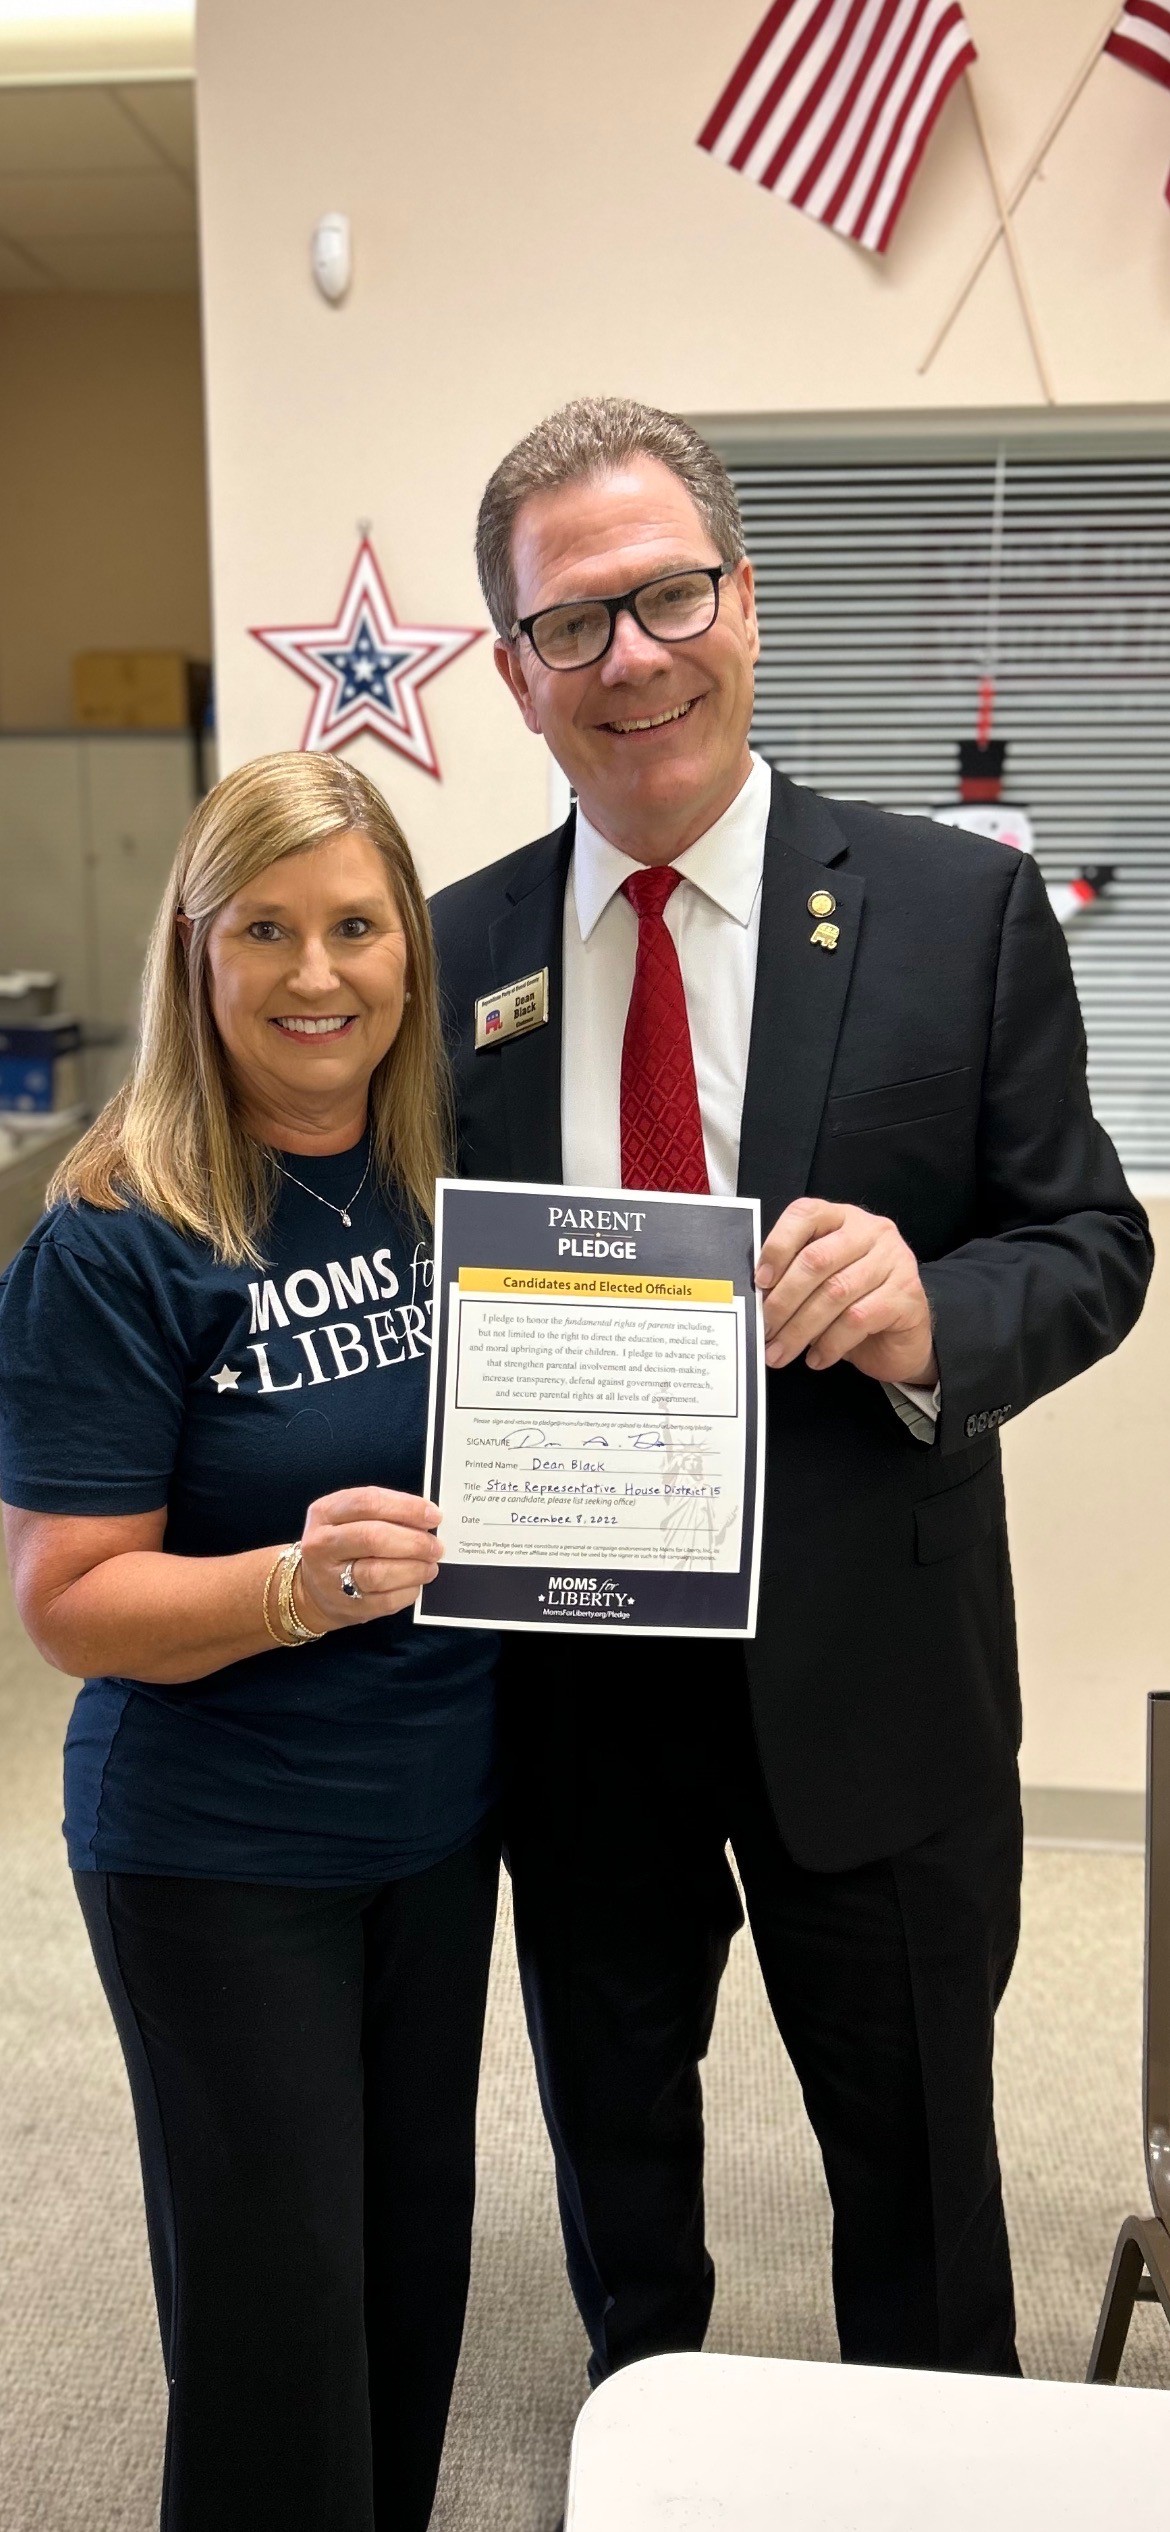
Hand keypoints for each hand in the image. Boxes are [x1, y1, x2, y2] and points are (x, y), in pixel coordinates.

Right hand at [297, 1487, 442, 1626]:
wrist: (312, 1589)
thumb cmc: (342, 1545)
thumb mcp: (350, 1518)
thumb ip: (384, 1512)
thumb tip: (427, 1517)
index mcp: (325, 1512)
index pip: (367, 1502)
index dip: (406, 1507)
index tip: (433, 1515)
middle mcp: (322, 1544)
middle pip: (372, 1538)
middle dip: (413, 1541)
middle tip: (435, 1546)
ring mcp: (330, 1579)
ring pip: (378, 1573)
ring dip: (414, 1569)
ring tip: (430, 1566)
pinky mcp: (345, 1607)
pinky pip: (384, 1601)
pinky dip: (408, 1591)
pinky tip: (416, 1584)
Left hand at [754, 1197, 936, 1388]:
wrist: (902, 1341)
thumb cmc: (854, 1307)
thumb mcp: (821, 1284)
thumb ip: (794, 1277)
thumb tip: (758, 1296)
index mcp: (843, 1218)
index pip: (805, 1214)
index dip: (778, 1247)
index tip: (760, 1282)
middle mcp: (872, 1231)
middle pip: (816, 1259)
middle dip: (783, 1300)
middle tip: (765, 1329)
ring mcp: (894, 1261)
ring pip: (835, 1293)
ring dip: (800, 1329)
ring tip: (781, 1351)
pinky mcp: (907, 1295)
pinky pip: (858, 1319)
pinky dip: (830, 1343)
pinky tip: (816, 1358)